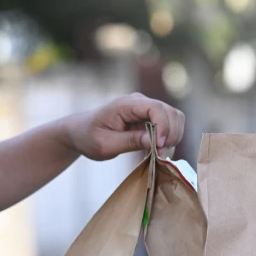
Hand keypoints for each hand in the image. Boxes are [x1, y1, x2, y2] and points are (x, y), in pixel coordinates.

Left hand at [65, 93, 184, 159]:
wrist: (81, 131)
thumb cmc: (89, 137)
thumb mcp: (105, 144)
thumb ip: (129, 141)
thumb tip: (154, 142)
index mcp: (126, 104)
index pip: (155, 108)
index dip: (163, 127)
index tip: (158, 146)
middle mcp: (139, 102)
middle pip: (170, 112)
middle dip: (170, 134)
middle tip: (160, 153)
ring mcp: (146, 108)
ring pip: (174, 117)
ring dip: (172, 136)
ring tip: (159, 152)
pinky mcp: (149, 117)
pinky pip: (169, 124)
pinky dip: (169, 137)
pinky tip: (157, 149)